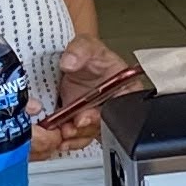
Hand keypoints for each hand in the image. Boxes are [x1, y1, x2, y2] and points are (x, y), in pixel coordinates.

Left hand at [33, 36, 138, 159]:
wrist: (72, 61)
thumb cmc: (89, 54)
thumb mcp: (87, 45)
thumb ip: (80, 50)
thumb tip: (70, 62)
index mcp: (126, 89)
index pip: (124, 108)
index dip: (107, 114)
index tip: (87, 115)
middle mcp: (114, 106)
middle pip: (107, 125)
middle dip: (88, 128)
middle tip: (73, 124)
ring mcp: (98, 116)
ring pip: (91, 134)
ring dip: (76, 136)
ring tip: (63, 131)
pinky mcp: (82, 123)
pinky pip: (78, 137)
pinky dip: (68, 139)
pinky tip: (59, 135)